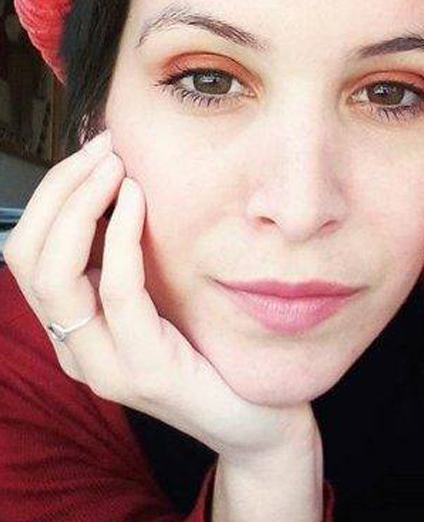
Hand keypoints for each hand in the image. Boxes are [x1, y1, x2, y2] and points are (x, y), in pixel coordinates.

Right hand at [3, 130, 316, 463]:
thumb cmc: (208, 343)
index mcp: (70, 325)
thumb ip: (125, 251)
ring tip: (117, 166)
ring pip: (55, 274)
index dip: (50, 193)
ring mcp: (103, 364)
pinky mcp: (144, 369)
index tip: (94, 151)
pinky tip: (138, 199)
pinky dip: (121, 234)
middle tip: (104, 150)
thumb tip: (116, 177)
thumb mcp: (156, 289)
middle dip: (58, 190)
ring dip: (81, 204)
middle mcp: (73, 347)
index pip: (25, 250)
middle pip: (26, 255)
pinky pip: (117, 290)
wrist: (255, 415)